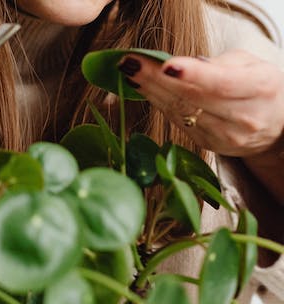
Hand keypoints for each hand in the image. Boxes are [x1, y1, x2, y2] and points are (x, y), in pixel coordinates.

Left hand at [119, 50, 283, 157]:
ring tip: (130, 73)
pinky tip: (144, 89)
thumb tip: (182, 66)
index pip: (221, 84)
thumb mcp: (249, 65)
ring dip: (151, 91)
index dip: (192, 75)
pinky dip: (159, 103)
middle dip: (157, 79)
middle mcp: (244, 117)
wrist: (273, 124)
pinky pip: (177, 121)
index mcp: (260, 88)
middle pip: (193, 98)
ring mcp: (225, 136)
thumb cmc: (257, 86)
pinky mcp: (208, 145)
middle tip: (131, 63)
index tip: (166, 65)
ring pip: (180, 112)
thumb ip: (218, 63)